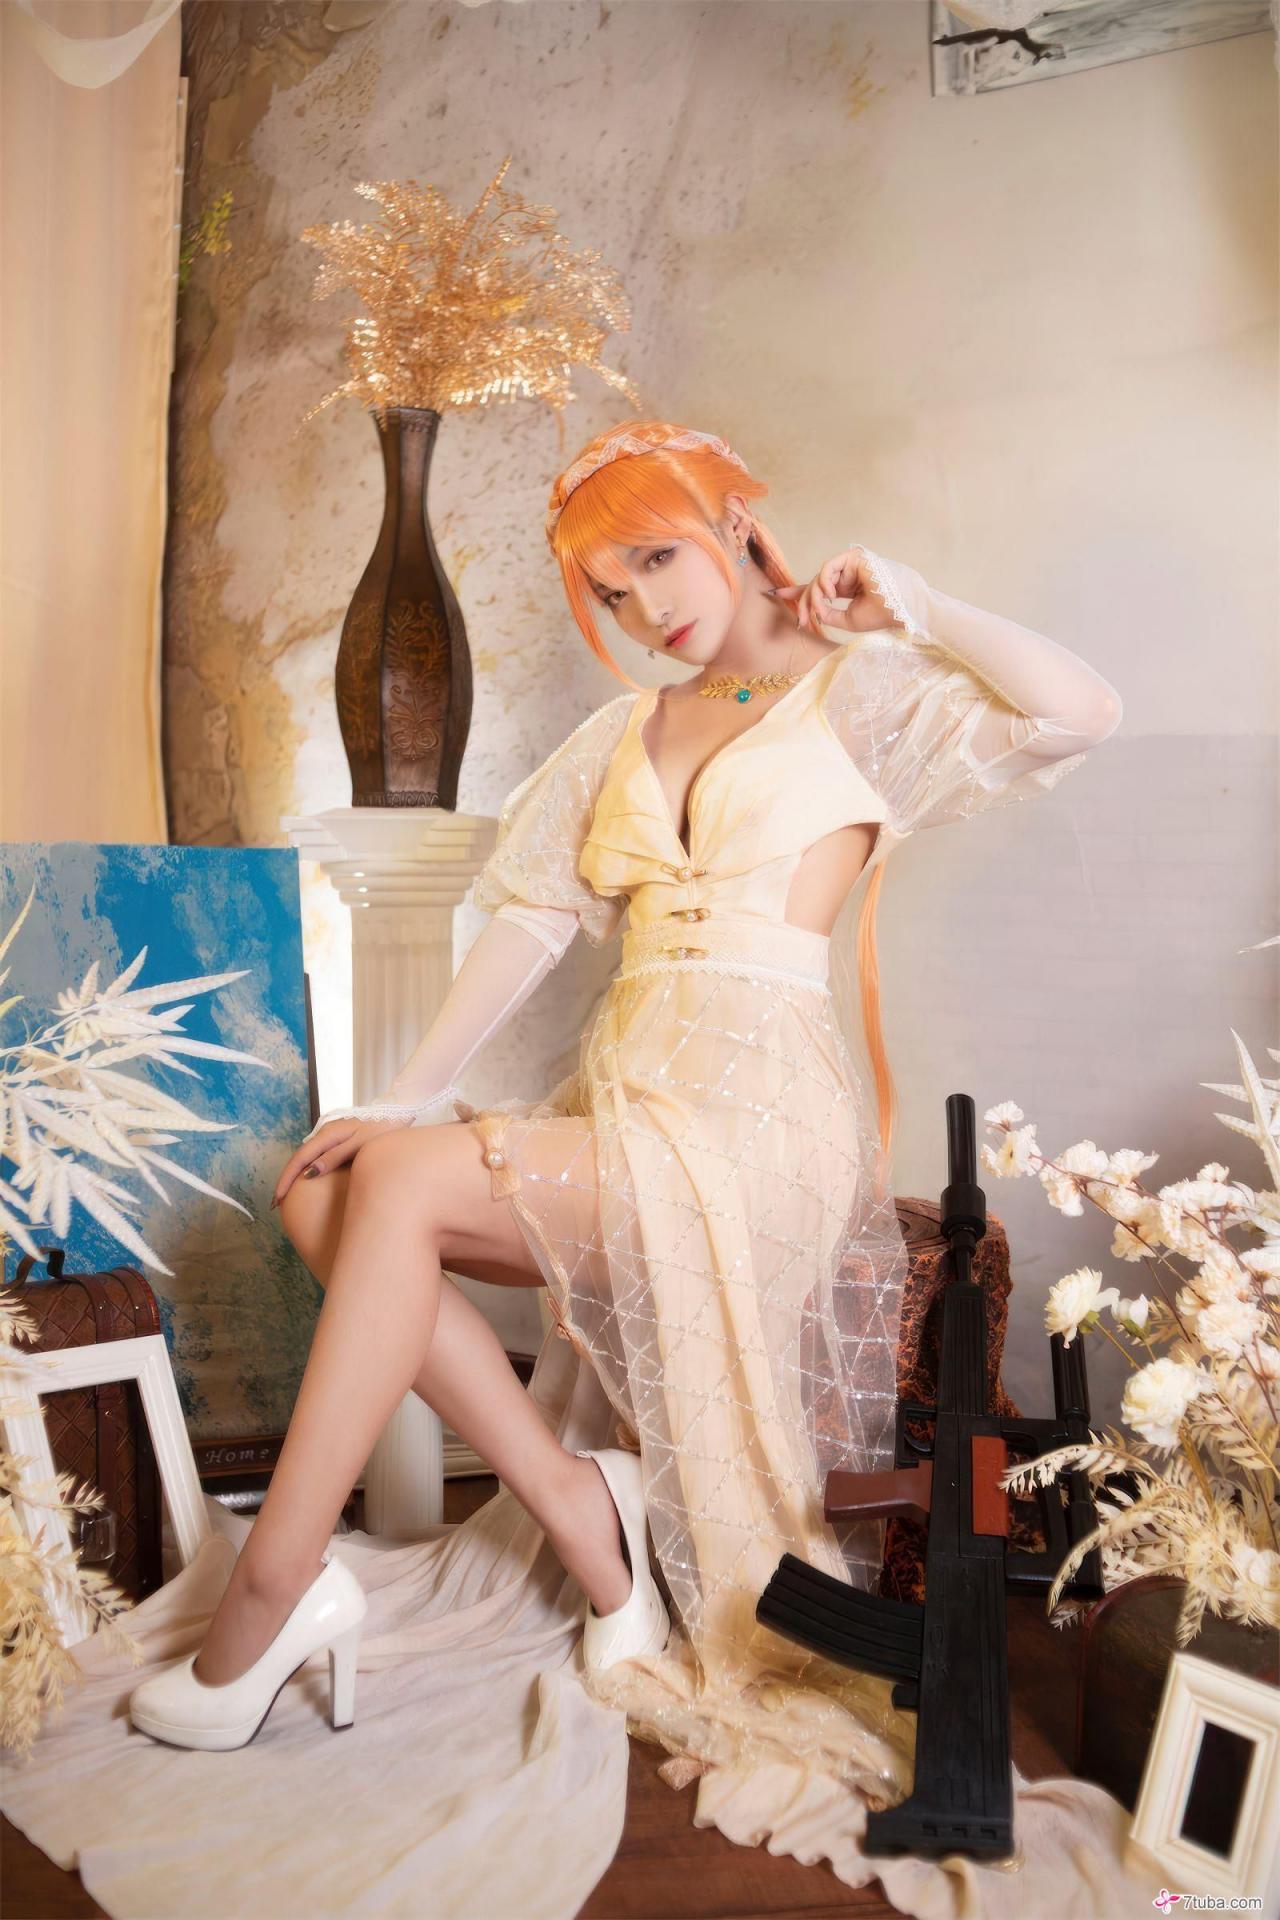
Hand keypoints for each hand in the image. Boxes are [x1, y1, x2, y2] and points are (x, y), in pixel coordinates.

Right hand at [270, 1114, 411, 1209]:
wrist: (399, 1115)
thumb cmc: (382, 1131)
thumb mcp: (360, 1145)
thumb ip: (335, 1157)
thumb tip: (309, 1173)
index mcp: (329, 1134)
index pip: (301, 1158)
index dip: (287, 1179)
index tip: (278, 1198)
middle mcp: (326, 1133)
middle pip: (299, 1158)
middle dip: (286, 1180)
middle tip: (276, 1203)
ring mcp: (331, 1136)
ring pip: (307, 1157)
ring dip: (295, 1175)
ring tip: (287, 1196)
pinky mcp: (338, 1140)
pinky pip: (317, 1156)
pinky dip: (307, 1169)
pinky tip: (307, 1181)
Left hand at [770, 545, 903, 637]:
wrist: (899, 608)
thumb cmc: (880, 615)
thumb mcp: (846, 620)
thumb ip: (827, 614)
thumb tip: (812, 611)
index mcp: (846, 589)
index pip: (818, 588)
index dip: (797, 592)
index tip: (776, 593)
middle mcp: (846, 576)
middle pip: (814, 585)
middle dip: (804, 603)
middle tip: (801, 621)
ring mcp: (849, 566)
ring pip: (819, 578)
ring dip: (814, 596)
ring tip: (819, 611)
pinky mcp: (853, 557)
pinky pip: (828, 568)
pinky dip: (824, 582)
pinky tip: (830, 595)